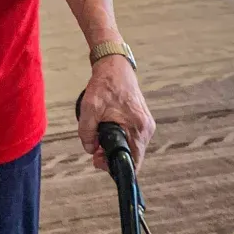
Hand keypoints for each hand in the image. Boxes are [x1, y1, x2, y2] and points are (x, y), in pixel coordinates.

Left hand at [78, 56, 154, 171]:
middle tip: (94, 152)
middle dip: (112, 157)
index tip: (99, 162)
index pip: (134, 161)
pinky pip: (131, 138)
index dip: (115, 167)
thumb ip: (87, 133)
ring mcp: (145, 124)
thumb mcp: (90, 109)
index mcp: (138, 128)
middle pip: (132, 156)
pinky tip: (106, 134)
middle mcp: (146, 129)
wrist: (114, 66)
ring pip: (131, 147)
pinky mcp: (141, 120)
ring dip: (115, 148)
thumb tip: (90, 149)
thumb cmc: (105, 85)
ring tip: (98, 142)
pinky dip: (119, 140)